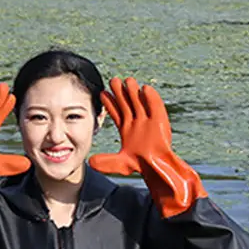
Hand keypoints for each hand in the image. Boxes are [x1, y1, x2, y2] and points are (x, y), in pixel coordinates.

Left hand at [89, 77, 205, 217]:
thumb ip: (105, 162)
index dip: (110, 103)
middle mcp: (136, 123)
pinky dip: (151, 98)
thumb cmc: (140, 165)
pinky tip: (145, 89)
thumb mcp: (120, 163)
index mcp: (126, 130)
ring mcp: (148, 120)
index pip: (117, 113)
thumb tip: (90, 163)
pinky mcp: (159, 121)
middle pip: (127, 104)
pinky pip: (155, 107)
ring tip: (127, 81)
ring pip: (139, 102)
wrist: (156, 167)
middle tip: (113, 80)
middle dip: (120, 93)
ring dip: (134, 92)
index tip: (102, 93)